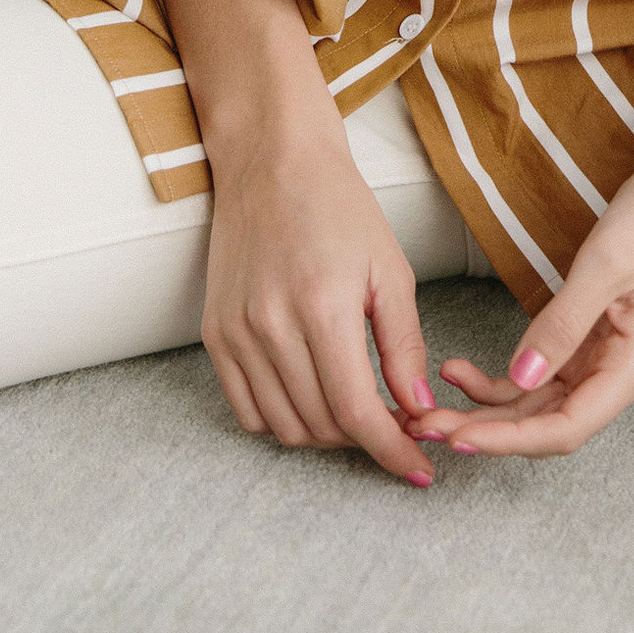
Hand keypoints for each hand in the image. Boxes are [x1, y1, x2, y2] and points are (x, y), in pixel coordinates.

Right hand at [199, 106, 438, 485]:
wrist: (274, 161)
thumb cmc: (341, 208)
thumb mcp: (389, 270)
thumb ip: (403, 345)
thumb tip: (417, 411)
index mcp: (323, 308)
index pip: (356, 412)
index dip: (391, 451)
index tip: (419, 471)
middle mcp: (271, 327)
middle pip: (321, 426)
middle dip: (365, 440)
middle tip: (395, 426)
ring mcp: (236, 333)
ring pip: (283, 427)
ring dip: (326, 434)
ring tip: (357, 408)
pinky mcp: (214, 334)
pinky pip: (246, 410)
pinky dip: (282, 419)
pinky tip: (313, 396)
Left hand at [403, 144, 633, 458]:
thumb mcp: (605, 265)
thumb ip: (561, 325)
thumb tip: (518, 377)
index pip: (565, 428)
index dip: (509, 440)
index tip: (458, 438)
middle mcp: (622, 373)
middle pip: (548, 422)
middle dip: (487, 428)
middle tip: (426, 424)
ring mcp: (608, 356)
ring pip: (540, 402)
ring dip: (489, 406)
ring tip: (435, 402)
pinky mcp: (595, 336)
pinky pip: (545, 371)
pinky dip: (505, 376)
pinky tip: (466, 370)